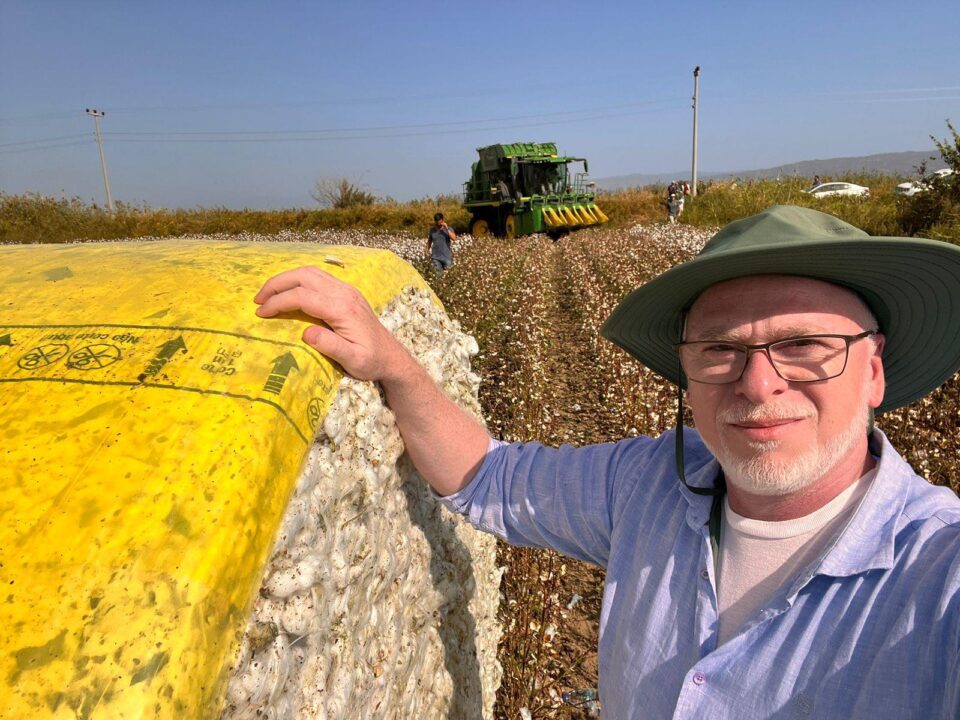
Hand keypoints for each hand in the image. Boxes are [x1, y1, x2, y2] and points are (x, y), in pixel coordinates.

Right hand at [254, 266, 406, 381]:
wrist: (391, 356)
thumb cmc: (371, 361)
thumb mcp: (354, 360)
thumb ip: (331, 346)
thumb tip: (306, 333)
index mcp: (343, 309)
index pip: (303, 296)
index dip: (278, 302)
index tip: (261, 313)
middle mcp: (344, 293)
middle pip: (304, 276)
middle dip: (277, 284)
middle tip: (258, 300)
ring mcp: (346, 290)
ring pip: (310, 272)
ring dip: (286, 280)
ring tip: (268, 295)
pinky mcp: (346, 292)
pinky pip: (318, 277)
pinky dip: (298, 281)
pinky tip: (288, 292)